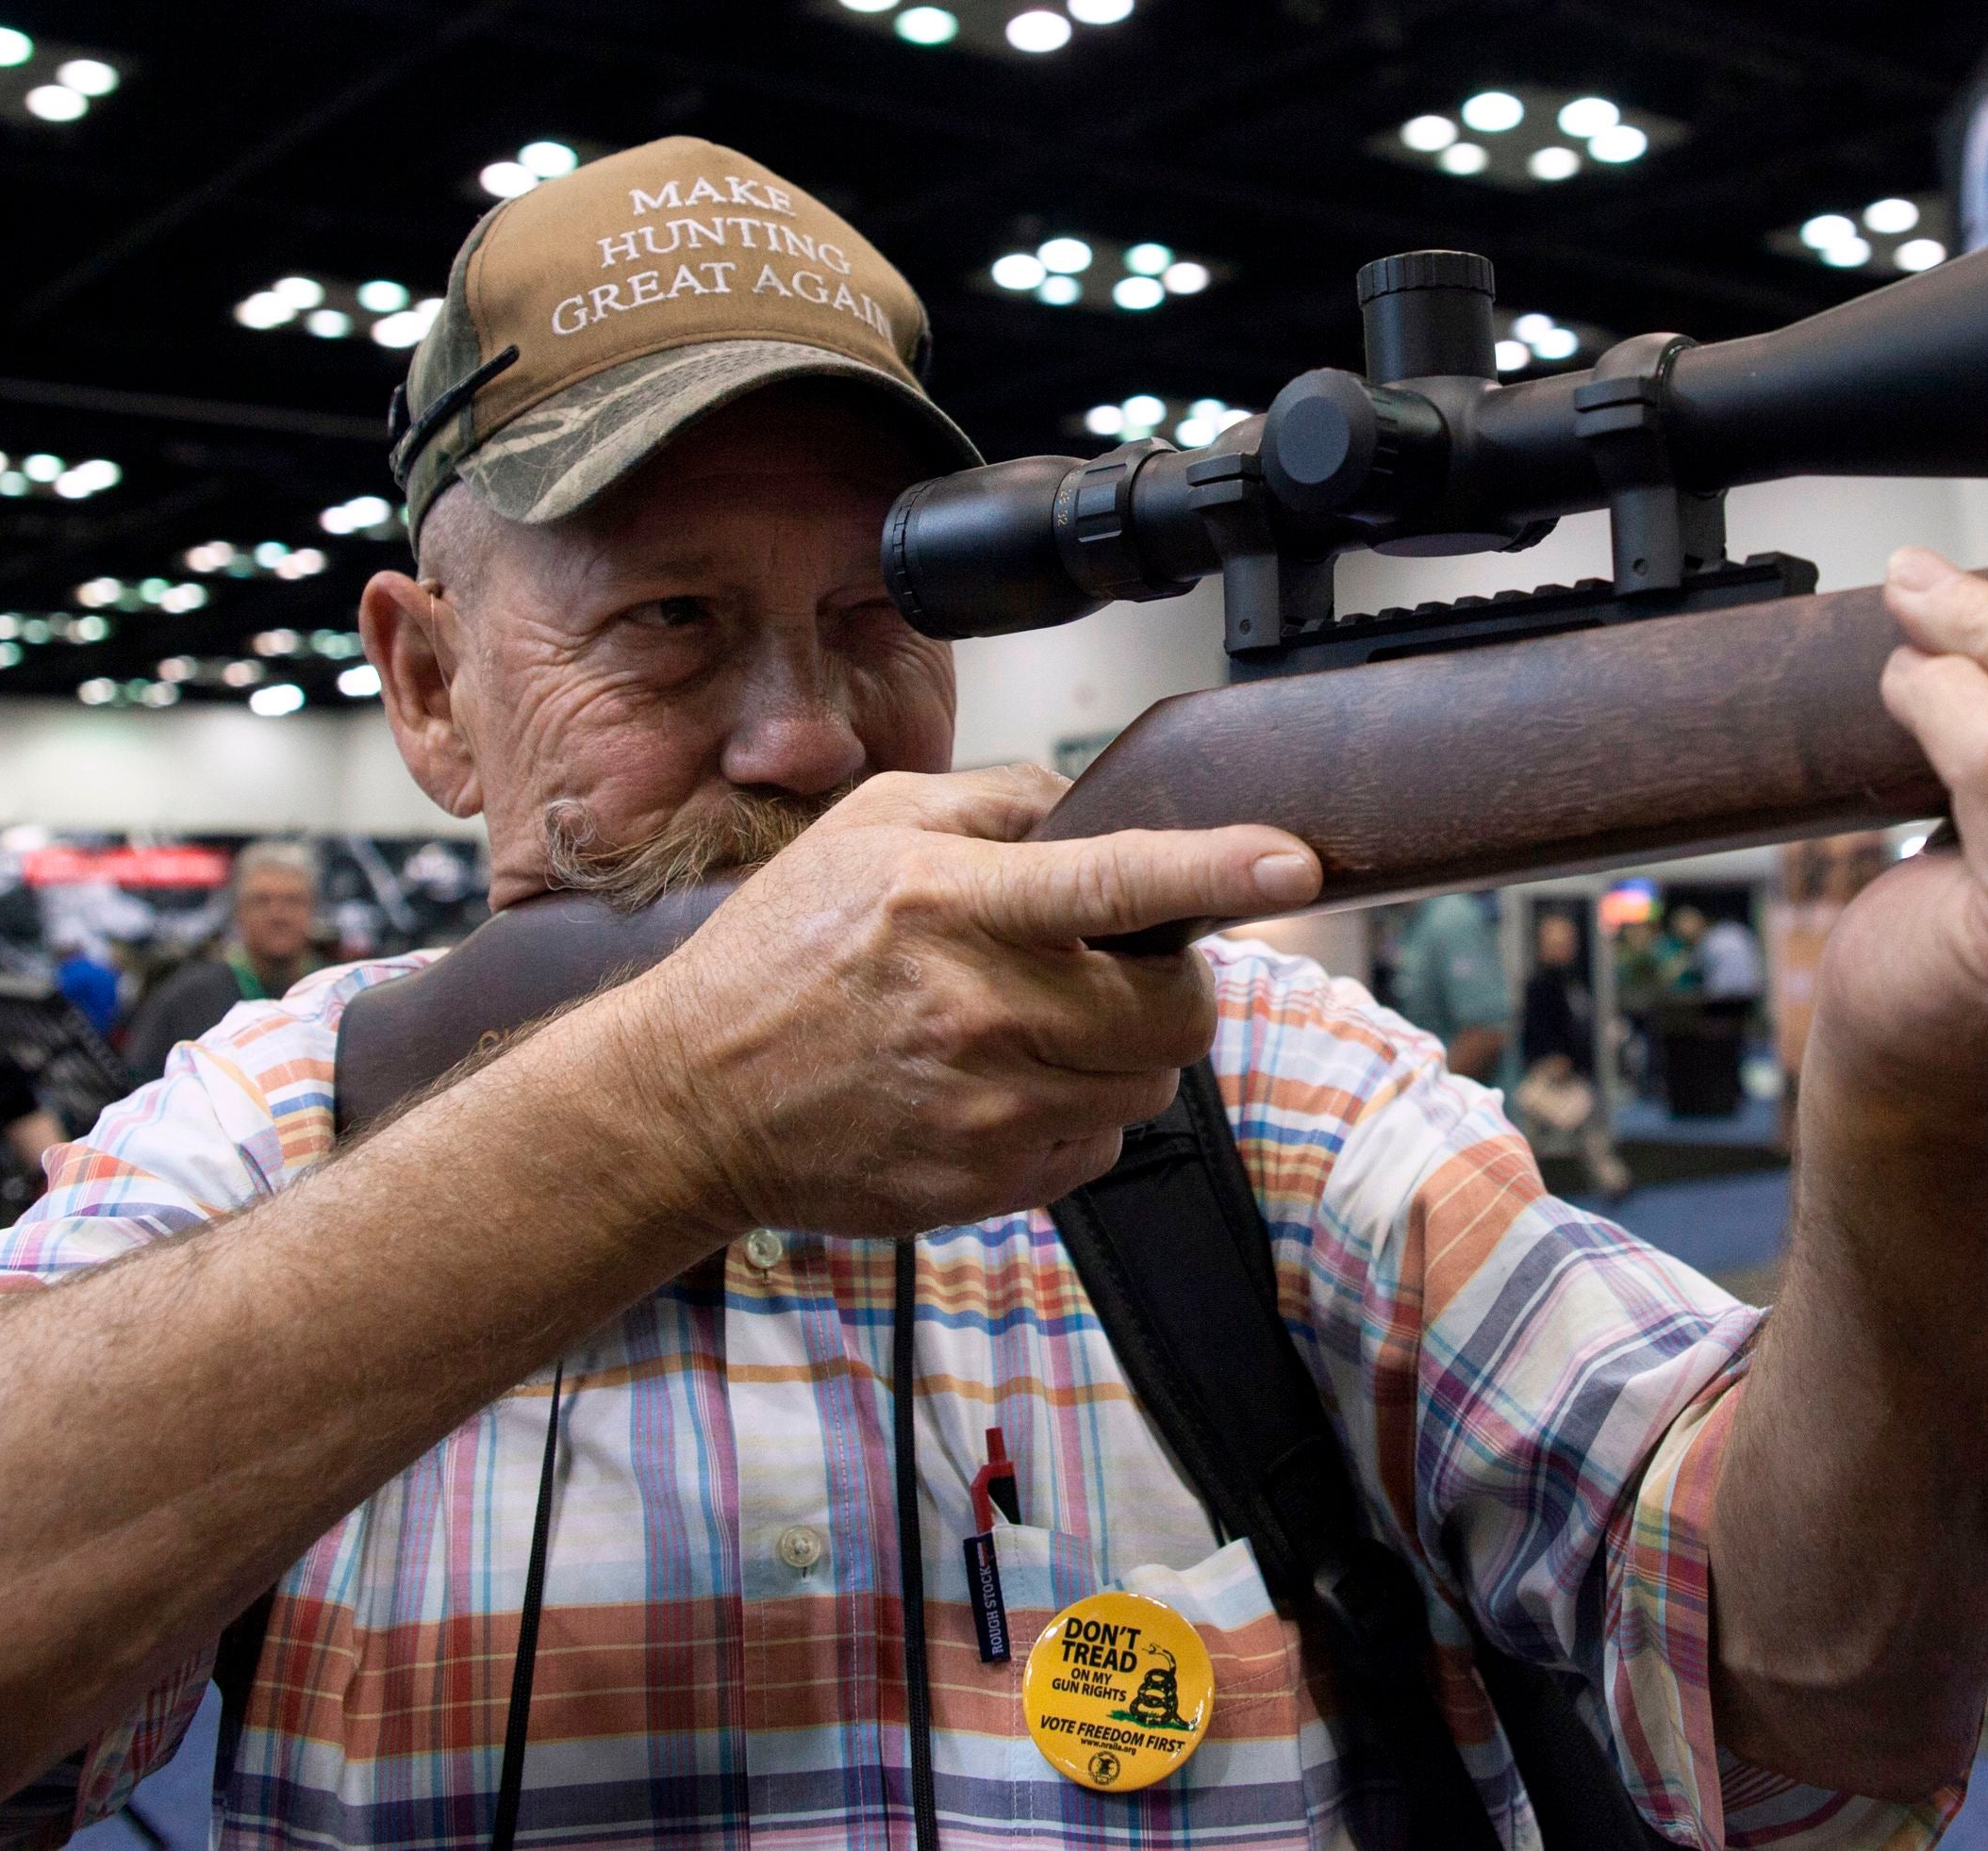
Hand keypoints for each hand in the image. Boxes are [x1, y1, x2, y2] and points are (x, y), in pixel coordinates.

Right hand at [608, 766, 1320, 1237]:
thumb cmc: (779, 953)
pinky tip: (1006, 1086)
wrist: (691, 1101)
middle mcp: (979, 1010)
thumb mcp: (867, 828)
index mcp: (952, 905)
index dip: (1219, 868)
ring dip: (1125, 1051)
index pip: (1116, 880)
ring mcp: (986, 1108)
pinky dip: (1078, 1112)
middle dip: (1174, 984)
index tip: (1296, 860)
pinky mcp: (987, 1182)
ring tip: (1042, 1026)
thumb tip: (1094, 805)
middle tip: (1124, 969)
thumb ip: (993, 805)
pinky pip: (1098, 1145)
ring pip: (1148, 1083)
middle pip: (1172, 1009)